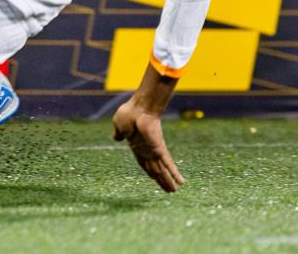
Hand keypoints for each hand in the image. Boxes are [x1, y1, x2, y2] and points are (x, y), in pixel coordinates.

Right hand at [111, 65, 184, 192]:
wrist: (139, 106)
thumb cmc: (129, 113)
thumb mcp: (119, 126)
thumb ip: (119, 134)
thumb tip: (116, 138)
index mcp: (137, 146)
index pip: (144, 164)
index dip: (150, 173)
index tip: (155, 180)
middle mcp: (147, 150)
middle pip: (155, 170)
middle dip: (161, 181)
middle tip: (169, 190)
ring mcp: (154, 150)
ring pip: (162, 171)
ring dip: (168, 181)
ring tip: (174, 191)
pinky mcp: (160, 148)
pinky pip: (169, 164)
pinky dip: (175, 173)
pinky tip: (181, 182)